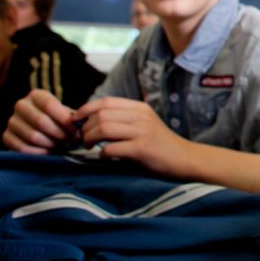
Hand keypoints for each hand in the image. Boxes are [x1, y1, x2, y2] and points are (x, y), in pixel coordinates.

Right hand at [3, 88, 78, 153]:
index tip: (74, 130)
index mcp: (36, 95)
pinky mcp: (6, 136)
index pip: (49, 105)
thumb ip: (72, 116)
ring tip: (61, 146)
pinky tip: (48, 152)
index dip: (64, 119)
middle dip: (59, 134)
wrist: (38, 126)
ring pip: (32, 136)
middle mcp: (21, 105)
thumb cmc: (56, 118)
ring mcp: (11, 121)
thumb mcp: (64, 112)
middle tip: (69, 141)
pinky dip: (39, 152)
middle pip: (41, 121)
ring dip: (50, 144)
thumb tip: (79, 124)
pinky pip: (22, 148)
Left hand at [74, 97, 188, 174]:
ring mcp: (142, 132)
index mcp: (139, 108)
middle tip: (83, 139)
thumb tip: (91, 120)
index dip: (86, 109)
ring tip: (89, 147)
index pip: (106, 102)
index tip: (75, 120)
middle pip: (101, 115)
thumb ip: (123, 119)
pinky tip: (104, 156)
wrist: (184, 159)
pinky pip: (111, 148)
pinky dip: (102, 153)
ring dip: (90, 139)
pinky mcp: (142, 149)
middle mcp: (141, 116)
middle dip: (85, 128)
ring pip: (104, 129)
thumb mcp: (144, 124)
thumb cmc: (159, 144)